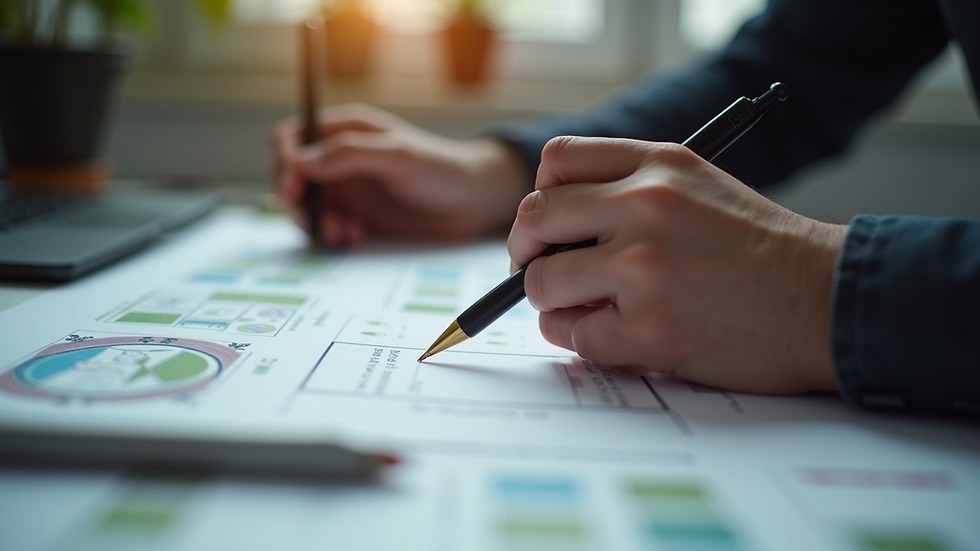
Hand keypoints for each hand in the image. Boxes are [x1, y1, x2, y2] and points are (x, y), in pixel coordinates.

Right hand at [273, 104, 529, 246]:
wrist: (474, 202)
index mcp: (345, 130)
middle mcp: (340, 156)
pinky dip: (331, 234)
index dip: (284, 162)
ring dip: (316, 222)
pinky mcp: (357, 213)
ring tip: (344, 234)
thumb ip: (350, 154)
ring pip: (306, 205)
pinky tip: (355, 238)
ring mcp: (347, 186)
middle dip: (299, 201)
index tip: (294, 189)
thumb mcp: (399, 156)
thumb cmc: (443, 169)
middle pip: (291, 175)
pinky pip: (326, 224)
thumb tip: (302, 161)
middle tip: (320, 224)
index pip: (292, 138)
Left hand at [507, 136, 846, 393]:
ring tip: (586, 308)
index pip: (556, 160)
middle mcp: (646, 207)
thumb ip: (630, 188)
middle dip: (528, 252)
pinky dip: (581, 340)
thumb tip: (551, 218)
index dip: (542, 196)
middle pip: (534, 219)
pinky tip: (613, 336)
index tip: (550, 224)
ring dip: (554, 302)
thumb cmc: (762, 249)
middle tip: (543, 271)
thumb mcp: (699, 186)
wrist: (826, 301)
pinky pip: (572, 336)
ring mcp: (645, 270)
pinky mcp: (650, 331)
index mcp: (658, 166)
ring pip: (543, 283)